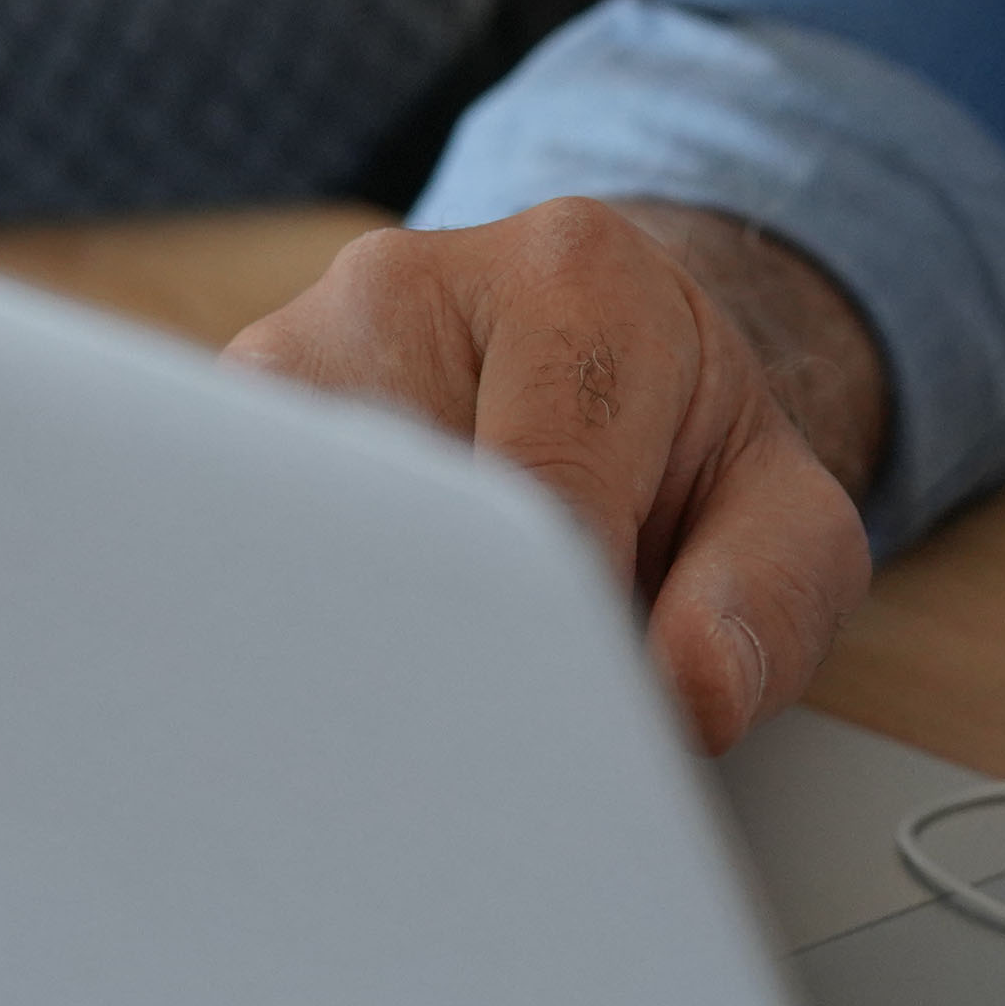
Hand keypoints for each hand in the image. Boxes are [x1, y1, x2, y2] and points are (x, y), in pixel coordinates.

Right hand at [226, 198, 884, 750]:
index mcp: (574, 274)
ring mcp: (293, 345)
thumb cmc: (688, 456)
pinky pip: (237, 548)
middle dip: (447, 643)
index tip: (579, 708)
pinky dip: (302, 623)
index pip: (537, 492)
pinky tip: (362, 647)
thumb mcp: (785, 524)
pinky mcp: (220, 422)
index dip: (561, 634)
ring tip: (438, 668)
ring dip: (363, 635)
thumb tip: (686, 691)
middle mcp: (407, 281)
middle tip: (496, 731)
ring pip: (295, 541)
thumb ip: (763, 603)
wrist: (605, 366)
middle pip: (396, 511)